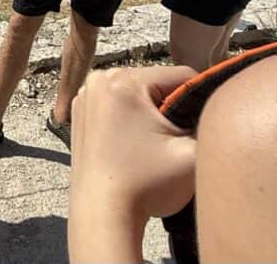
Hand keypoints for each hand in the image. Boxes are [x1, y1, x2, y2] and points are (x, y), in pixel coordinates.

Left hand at [71, 66, 197, 225]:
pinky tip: (135, 144)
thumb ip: (208, 122)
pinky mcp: (80, 112)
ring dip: (152, 113)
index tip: (197, 127)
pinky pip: (118, 105)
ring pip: (138, 94)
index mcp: (122, 81)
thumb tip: (207, 109)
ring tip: (153, 144)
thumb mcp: (193, 152)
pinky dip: (132, 118)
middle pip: (156, 82)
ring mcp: (85, 95)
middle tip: (173, 139)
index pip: (182, 75)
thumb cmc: (146, 184)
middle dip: (173, 106)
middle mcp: (98, 80)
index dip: (200, 99)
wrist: (103, 212)